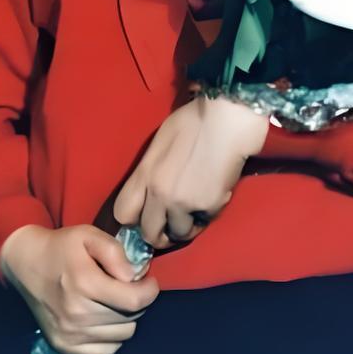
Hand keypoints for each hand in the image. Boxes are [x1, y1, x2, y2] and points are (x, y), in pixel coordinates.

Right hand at [0, 223, 158, 353]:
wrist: (26, 265)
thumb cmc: (62, 247)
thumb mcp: (89, 235)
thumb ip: (114, 252)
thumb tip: (133, 276)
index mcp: (84, 284)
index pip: (134, 301)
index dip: (150, 290)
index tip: (148, 281)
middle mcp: (77, 315)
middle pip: (130, 318)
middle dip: (138, 301)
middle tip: (129, 287)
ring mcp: (69, 335)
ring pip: (122, 335)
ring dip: (126, 319)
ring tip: (116, 301)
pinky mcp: (65, 347)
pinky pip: (106, 351)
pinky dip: (112, 337)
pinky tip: (105, 319)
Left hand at [114, 96, 268, 248]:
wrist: (229, 119)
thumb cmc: (194, 121)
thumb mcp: (160, 141)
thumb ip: (149, 170)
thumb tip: (147, 191)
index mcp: (145, 174)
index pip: (123, 213)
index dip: (133, 219)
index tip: (144, 217)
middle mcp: (159, 194)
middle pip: (149, 233)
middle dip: (159, 233)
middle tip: (170, 226)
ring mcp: (184, 203)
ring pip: (179, 233)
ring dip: (185, 226)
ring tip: (195, 210)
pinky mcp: (208, 207)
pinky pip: (203, 222)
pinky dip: (206, 214)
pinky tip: (212, 196)